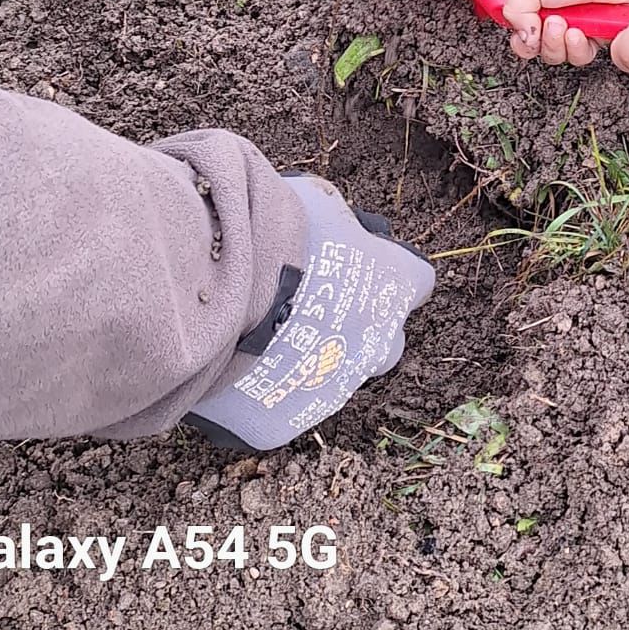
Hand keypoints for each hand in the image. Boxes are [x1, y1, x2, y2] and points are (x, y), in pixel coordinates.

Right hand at [186, 174, 434, 451]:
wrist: (213, 291)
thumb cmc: (272, 232)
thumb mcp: (317, 205)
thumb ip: (336, 223)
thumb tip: (330, 224)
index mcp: (395, 285)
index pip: (415, 281)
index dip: (386, 273)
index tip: (360, 264)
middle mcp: (376, 346)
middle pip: (382, 342)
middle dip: (357, 330)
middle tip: (312, 307)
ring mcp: (330, 391)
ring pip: (329, 380)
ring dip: (305, 359)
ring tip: (258, 335)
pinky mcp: (278, 425)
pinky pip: (272, 407)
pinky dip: (255, 389)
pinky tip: (227, 364)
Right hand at [500, 0, 628, 67]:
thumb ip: (512, 12)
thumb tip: (523, 38)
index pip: (504, 16)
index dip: (508, 24)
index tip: (516, 21)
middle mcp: (544, 10)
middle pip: (526, 45)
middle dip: (535, 40)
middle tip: (548, 22)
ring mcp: (567, 24)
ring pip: (551, 54)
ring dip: (556, 43)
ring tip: (566, 24)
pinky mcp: (589, 35)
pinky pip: (577, 56)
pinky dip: (578, 48)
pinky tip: (582, 31)